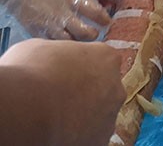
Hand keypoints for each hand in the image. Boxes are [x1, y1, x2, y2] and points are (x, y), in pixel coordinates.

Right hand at [0, 0, 111, 40]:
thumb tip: (99, 6)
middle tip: (96, 32)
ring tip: (81, 38)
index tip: (107, 21)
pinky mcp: (36, 31)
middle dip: (94, 34)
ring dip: (78, 42)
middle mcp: (62, 13)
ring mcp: (48, 24)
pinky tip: (65, 40)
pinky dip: (60, 44)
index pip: (96, 14)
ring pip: (69, 42)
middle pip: (85, 33)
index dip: (105, 20)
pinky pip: (52, 43)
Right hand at [0, 39, 124, 145]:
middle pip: (104, 87)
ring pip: (100, 114)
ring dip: (84, 114)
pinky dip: (78, 135)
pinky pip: (92, 135)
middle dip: (86, 91)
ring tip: (56, 117)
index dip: (80, 67)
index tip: (63, 74)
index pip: (101, 60)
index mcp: (106, 57)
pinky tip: (60, 132)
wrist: (24, 109)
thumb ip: (58, 52)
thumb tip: (51, 58)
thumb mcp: (41, 48)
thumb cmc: (30, 73)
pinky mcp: (101, 139)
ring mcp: (110, 114)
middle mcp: (116, 86)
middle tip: (60, 97)